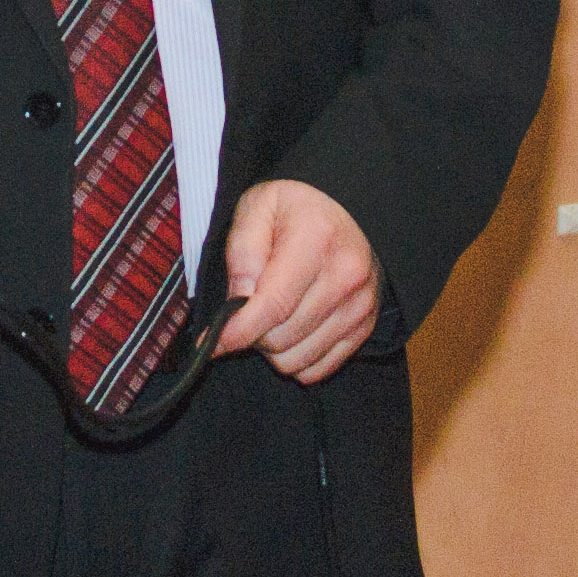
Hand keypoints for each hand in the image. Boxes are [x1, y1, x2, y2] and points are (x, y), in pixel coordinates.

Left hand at [218, 179, 380, 382]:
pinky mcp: (366, 326)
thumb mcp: (257, 207)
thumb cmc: (294, 207)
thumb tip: (239, 302)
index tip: (212, 341)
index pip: (273, 305)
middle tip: (247, 308)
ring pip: (296, 361)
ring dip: (273, 349)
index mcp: (317, 240)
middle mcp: (347, 276)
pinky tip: (292, 329)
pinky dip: (297, 358)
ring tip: (271, 315)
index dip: (237, 331)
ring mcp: (361, 305)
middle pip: (280, 338)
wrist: (345, 208)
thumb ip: (243, 251)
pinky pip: (318, 369)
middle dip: (251, 333)